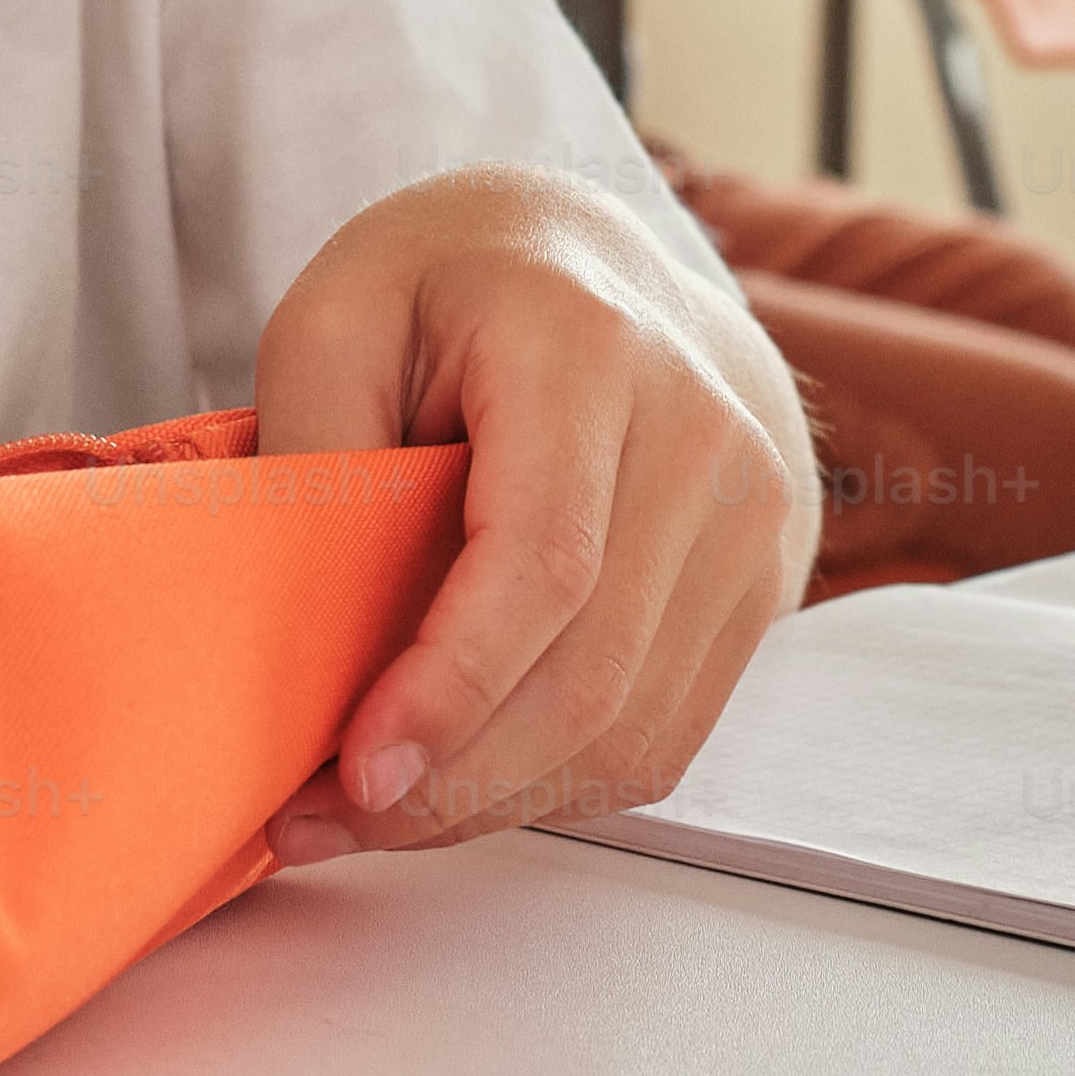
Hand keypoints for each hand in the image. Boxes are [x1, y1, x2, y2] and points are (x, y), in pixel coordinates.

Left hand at [244, 167, 813, 856]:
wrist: (595, 259)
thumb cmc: (450, 287)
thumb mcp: (334, 317)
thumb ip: (314, 456)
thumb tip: (309, 647)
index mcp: (590, 346)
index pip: (547, 560)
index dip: (453, 688)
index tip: (354, 771)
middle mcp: (706, 430)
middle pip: (593, 671)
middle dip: (450, 781)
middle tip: (323, 817)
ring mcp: (755, 512)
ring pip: (633, 728)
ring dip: (493, 800)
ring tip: (374, 809)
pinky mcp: (765, 581)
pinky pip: (665, 734)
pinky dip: (556, 784)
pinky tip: (467, 773)